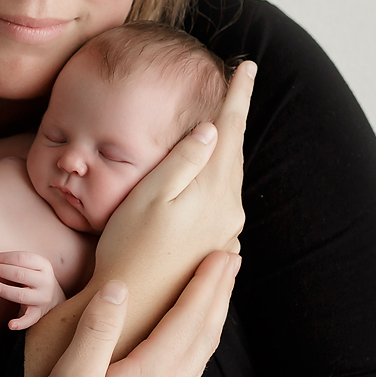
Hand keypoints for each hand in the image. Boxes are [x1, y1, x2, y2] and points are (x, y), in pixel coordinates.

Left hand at [0, 252, 63, 329]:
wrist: (54, 297)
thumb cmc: (35, 277)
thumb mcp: (32, 265)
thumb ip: (16, 262)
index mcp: (43, 265)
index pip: (22, 258)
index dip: (5, 258)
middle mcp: (45, 281)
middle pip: (19, 274)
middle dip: (0, 270)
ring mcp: (43, 298)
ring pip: (20, 294)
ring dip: (2, 289)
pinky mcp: (39, 313)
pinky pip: (29, 319)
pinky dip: (20, 323)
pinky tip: (10, 325)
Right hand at [13, 251, 240, 376]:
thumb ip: (96, 331)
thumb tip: (120, 288)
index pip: (188, 319)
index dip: (207, 284)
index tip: (222, 255)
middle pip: (204, 336)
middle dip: (219, 296)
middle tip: (233, 261)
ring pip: (200, 360)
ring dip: (213, 323)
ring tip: (219, 297)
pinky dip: (199, 352)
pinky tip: (193, 351)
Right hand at [90, 61, 253, 300]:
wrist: (137, 312)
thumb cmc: (129, 249)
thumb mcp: (148, 197)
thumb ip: (181, 160)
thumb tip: (210, 127)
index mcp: (214, 190)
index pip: (230, 129)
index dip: (237, 94)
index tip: (246, 65)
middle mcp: (230, 209)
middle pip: (236, 150)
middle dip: (236, 115)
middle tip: (240, 81)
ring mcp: (226, 231)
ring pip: (232, 176)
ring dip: (230, 146)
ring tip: (227, 121)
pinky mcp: (217, 247)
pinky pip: (225, 199)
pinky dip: (221, 176)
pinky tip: (211, 175)